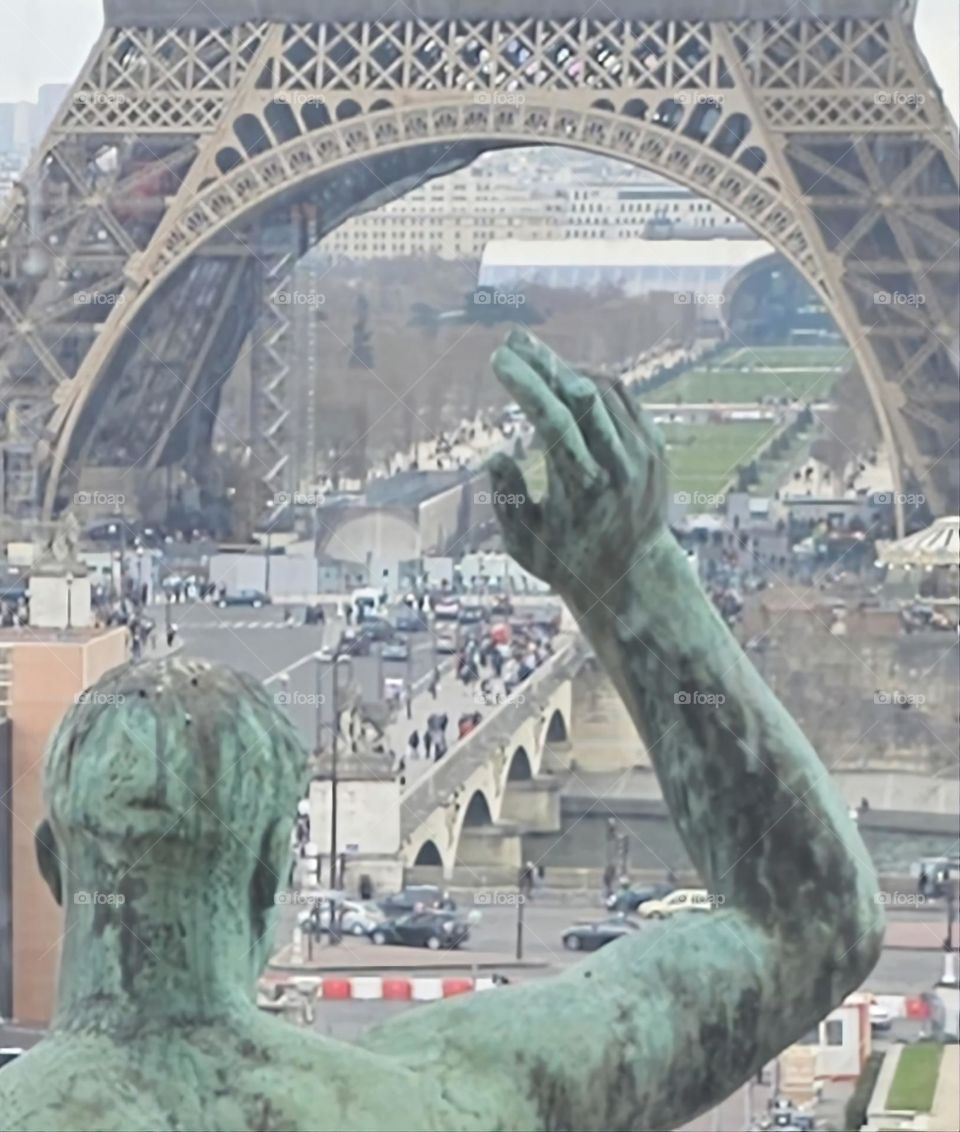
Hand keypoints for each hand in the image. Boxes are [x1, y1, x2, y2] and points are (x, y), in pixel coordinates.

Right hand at [487, 330, 667, 610]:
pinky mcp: (654, 448)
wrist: (635, 576)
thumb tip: (495, 455)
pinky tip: (567, 377)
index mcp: (582, 487)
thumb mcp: (523, 544)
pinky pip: (623, 400)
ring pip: (605, 390)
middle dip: (543, 361)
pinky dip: (593, 383)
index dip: (525, 382)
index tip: (498, 359)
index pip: (552, 418)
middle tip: (511, 339)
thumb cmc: (568, 562)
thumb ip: (506, 499)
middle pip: (581, 394)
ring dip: (567, 368)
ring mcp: (642, 454)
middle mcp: (617, 465)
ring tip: (534, 356)